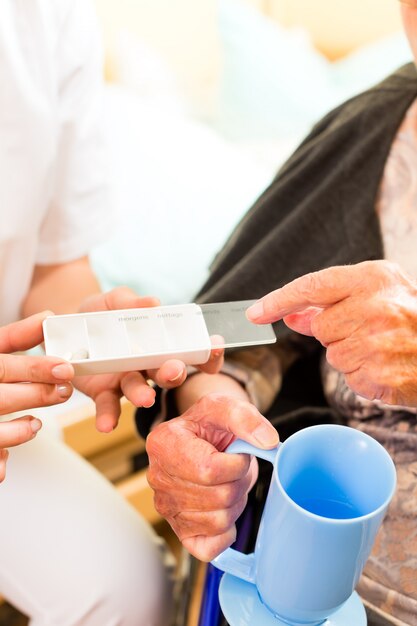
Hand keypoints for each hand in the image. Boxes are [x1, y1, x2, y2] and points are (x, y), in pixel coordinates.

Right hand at [0, 312, 75, 480]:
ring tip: (35, 424)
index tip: (64, 368)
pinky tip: (5, 463)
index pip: (3, 365)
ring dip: (18, 431)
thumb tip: (48, 318)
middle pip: (1, 397)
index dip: (35, 368)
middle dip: (37, 395)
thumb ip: (16, 336)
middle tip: (63, 392)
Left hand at [75, 288, 223, 431]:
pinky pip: (109, 406)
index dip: (207, 351)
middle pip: (168, 372)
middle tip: (175, 369)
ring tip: (145, 398)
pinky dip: (108, 417)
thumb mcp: (111, 301)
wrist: (64, 331)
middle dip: (174, 371)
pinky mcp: (103, 392)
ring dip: (144, 395)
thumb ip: (129, 300)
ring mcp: (127, 381)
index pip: (191, 350)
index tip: (215, 346)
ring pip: (140, 390)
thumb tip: (153, 302)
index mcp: (159, 342)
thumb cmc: (99, 315)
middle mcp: (148, 365)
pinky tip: (106, 425)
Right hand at [146, 393, 277, 560]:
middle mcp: (158, 478)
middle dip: (238, 482)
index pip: (208, 470)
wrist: (202, 439)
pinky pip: (210, 547)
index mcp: (164, 443)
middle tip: (234, 468)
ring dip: (234, 502)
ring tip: (227, 482)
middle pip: (217, 497)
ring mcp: (167, 508)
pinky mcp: (179, 531)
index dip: (236, 464)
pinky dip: (225, 531)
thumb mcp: (225, 407)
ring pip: (218, 521)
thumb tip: (268, 441)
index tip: (237, 452)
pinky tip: (223, 506)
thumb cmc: (210, 425)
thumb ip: (246, 417)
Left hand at [247, 260, 416, 405]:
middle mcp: (375, 306)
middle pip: (321, 326)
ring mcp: (378, 342)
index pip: (312, 285)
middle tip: (370, 331)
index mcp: (374, 278)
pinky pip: (350, 376)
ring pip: (334, 354)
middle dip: (337, 332)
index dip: (279, 299)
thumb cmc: (412, 319)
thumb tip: (290, 314)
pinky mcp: (380, 375)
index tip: (254, 313)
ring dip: (351, 355)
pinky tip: (387, 364)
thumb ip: (331, 302)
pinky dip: (364, 375)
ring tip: (384, 348)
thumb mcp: (378, 295)